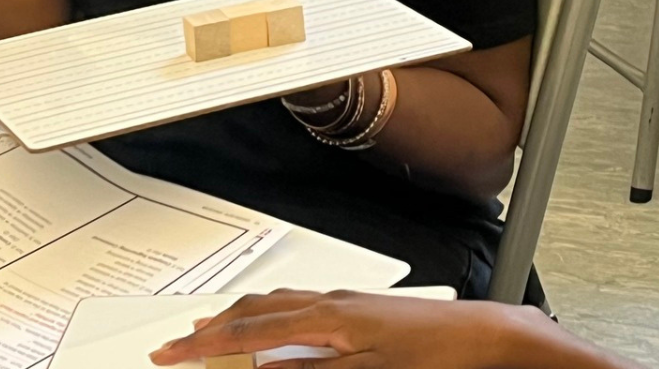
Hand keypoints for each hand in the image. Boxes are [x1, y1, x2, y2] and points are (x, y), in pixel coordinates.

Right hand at [149, 290, 544, 368]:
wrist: (487, 336)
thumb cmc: (438, 355)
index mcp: (327, 318)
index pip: (249, 332)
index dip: (205, 345)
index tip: (171, 354)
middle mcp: (333, 302)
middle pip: (256, 310)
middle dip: (213, 327)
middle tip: (180, 344)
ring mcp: (347, 302)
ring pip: (277, 304)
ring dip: (240, 317)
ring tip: (214, 328)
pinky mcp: (362, 308)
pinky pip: (300, 305)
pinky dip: (272, 315)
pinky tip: (275, 326)